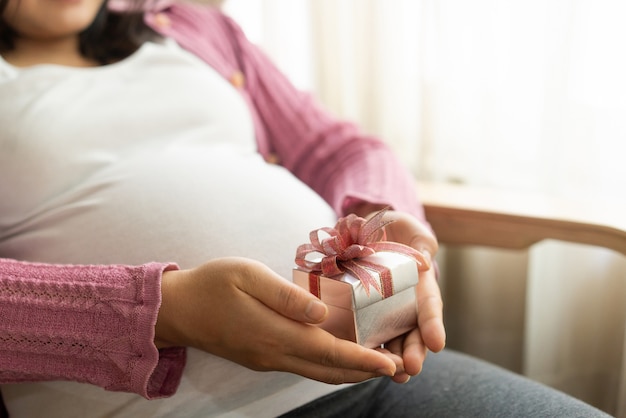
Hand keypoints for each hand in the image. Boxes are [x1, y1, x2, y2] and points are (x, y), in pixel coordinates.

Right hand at [155, 257, 398, 383]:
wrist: (177, 310)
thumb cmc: (212, 284)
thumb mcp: (248, 276)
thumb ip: (287, 296)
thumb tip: (324, 312)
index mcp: (274, 333)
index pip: (328, 352)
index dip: (363, 359)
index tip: (390, 362)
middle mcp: (274, 354)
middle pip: (329, 370)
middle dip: (366, 371)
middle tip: (399, 367)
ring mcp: (268, 360)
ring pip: (318, 372)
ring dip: (351, 371)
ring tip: (380, 364)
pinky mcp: (263, 357)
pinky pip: (304, 366)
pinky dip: (330, 365)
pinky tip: (343, 354)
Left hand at [361, 208, 445, 382]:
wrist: (368, 230)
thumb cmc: (399, 233)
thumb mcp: (414, 233)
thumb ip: (422, 243)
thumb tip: (424, 259)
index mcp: (421, 287)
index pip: (429, 307)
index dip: (433, 325)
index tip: (437, 343)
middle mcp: (404, 304)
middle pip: (412, 333)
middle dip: (413, 352)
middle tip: (412, 368)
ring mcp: (382, 310)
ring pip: (390, 340)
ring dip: (392, 360)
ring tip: (395, 376)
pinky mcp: (358, 311)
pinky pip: (362, 332)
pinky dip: (362, 349)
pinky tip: (361, 363)